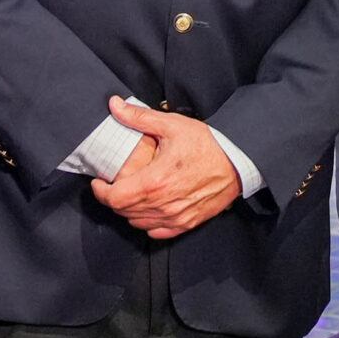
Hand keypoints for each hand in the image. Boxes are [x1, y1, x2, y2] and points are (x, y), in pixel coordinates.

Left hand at [91, 97, 241, 238]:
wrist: (239, 161)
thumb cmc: (208, 143)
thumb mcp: (172, 125)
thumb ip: (139, 117)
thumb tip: (115, 105)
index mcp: (155, 182)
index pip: (114, 198)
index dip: (100, 192)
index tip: (99, 182)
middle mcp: (164, 204)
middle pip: (123, 212)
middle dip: (114, 198)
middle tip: (114, 184)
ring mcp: (176, 216)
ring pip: (138, 223)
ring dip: (129, 211)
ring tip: (131, 194)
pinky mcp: (188, 222)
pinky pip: (157, 232)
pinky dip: (148, 222)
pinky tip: (150, 208)